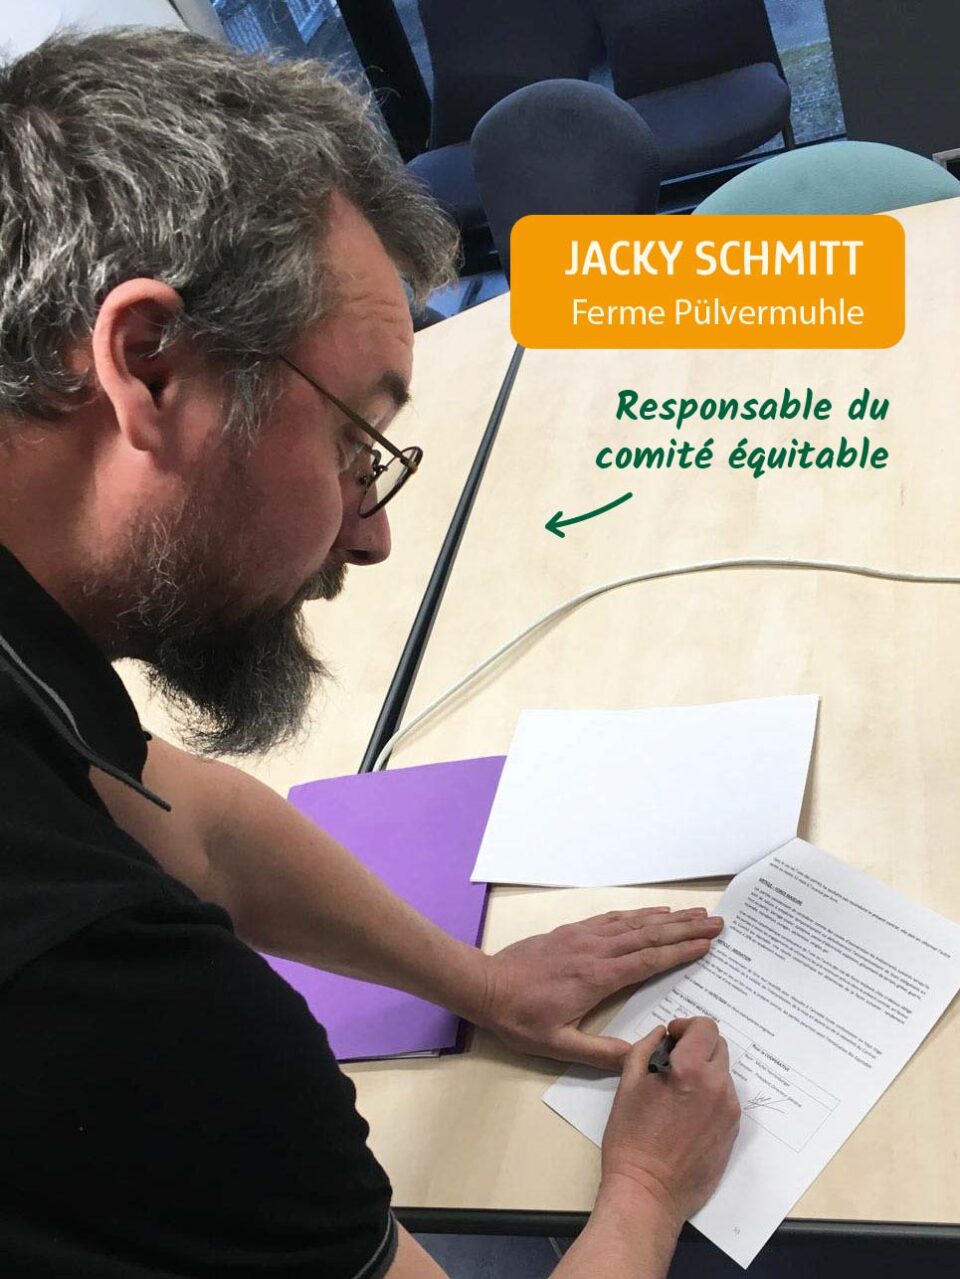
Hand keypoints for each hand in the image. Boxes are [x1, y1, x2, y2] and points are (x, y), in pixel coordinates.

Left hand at [473, 907, 723, 1068]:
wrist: (485, 986)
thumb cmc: (520, 1019)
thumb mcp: (558, 1045)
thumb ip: (600, 1052)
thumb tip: (641, 1056)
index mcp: (597, 977)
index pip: (648, 960)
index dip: (680, 951)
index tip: (708, 944)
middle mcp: (595, 950)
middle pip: (649, 935)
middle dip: (685, 928)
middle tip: (717, 922)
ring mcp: (584, 937)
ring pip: (634, 923)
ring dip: (667, 917)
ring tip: (696, 912)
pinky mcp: (573, 932)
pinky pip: (612, 918)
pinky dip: (638, 914)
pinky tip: (653, 912)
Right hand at [600, 1018, 740, 1224]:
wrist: (648, 1192)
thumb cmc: (631, 1139)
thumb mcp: (628, 1084)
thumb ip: (645, 1048)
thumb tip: (662, 1034)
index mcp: (692, 1071)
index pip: (705, 1027)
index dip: (686, 1026)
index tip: (671, 1038)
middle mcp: (718, 1087)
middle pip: (718, 1046)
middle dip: (697, 1045)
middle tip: (672, 1060)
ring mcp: (730, 1112)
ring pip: (723, 1072)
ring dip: (705, 1069)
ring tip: (679, 1089)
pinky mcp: (733, 1132)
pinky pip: (726, 1097)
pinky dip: (710, 1092)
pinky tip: (687, 1111)